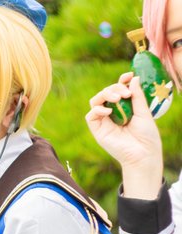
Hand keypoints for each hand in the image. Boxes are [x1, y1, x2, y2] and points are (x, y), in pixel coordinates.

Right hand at [85, 73, 162, 198]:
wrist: (142, 154)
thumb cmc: (146, 136)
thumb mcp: (144, 112)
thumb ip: (137, 96)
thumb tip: (133, 78)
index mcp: (124, 107)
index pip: (118, 90)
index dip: (122, 81)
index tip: (129, 75)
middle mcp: (112, 112)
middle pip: (105, 93)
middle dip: (114, 88)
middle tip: (125, 93)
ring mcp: (104, 121)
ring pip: (96, 101)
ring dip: (105, 95)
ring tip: (118, 98)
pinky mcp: (97, 129)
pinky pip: (91, 115)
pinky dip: (98, 109)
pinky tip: (109, 110)